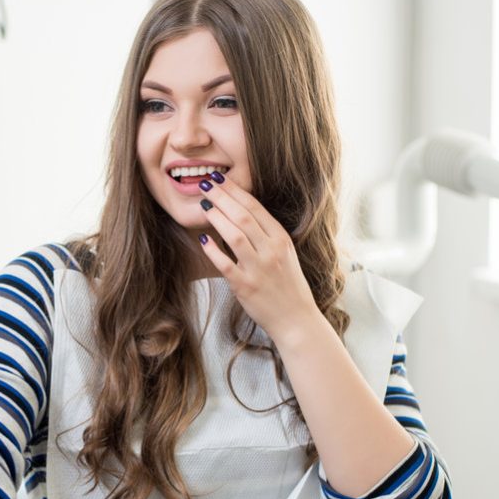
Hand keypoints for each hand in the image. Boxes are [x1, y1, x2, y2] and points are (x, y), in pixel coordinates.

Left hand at [197, 174, 319, 342]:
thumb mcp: (284, 254)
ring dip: (216, 217)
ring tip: (202, 205)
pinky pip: (225, 264)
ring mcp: (259, 268)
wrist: (296, 320)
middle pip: (243, 216)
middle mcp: (271, 251)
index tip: (219, 179)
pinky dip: (213, 250)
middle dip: (221, 197)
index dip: (235, 191)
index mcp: (281, 239)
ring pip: (234, 235)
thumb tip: (239, 212)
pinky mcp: (245, 286)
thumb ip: (266, 235)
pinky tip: (203, 239)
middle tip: (204, 183)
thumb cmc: (288, 286)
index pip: (255, 207)